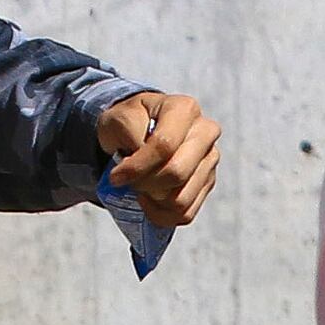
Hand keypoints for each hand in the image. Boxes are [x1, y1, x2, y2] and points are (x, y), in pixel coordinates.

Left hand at [97, 90, 220, 230]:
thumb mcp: (119, 117)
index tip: (115, 177)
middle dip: (145, 184)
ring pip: (182, 199)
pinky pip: (186, 213)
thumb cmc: (129, 122)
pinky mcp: (207, 183)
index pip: (164, 146)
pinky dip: (162, 215)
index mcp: (185, 109)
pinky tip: (149, 201)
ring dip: (153, 201)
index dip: (137, 167)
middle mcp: (205, 132)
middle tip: (128, 181)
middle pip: (176, 174)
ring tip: (139, 189)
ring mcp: (209, 160)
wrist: (138, 131)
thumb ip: (129, 132)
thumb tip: (139, 162)